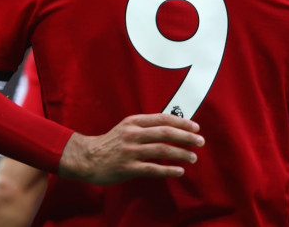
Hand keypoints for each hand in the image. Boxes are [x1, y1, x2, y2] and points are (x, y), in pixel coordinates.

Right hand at [58, 113, 203, 184]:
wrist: (87, 157)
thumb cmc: (110, 143)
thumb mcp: (126, 127)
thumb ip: (145, 126)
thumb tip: (172, 128)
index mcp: (133, 122)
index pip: (162, 119)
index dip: (181, 122)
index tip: (196, 127)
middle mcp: (132, 134)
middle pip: (165, 133)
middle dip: (186, 137)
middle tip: (200, 142)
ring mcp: (130, 151)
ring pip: (162, 150)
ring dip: (181, 154)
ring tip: (193, 157)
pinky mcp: (128, 167)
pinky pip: (153, 168)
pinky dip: (168, 170)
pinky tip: (179, 171)